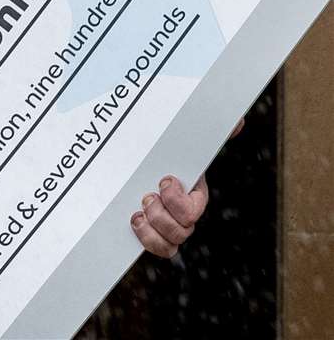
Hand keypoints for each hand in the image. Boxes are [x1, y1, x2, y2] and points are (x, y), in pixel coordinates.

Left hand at [130, 116, 243, 257]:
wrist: (146, 160)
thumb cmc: (168, 149)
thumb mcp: (183, 138)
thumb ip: (209, 130)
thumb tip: (238, 123)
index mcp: (194, 195)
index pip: (192, 210)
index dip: (178, 202)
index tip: (164, 180)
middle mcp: (183, 215)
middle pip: (182, 232)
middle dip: (162, 217)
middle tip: (147, 196)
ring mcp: (167, 225)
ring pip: (169, 246)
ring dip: (152, 231)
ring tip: (138, 211)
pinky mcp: (150, 230)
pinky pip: (155, 247)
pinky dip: (144, 240)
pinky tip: (133, 220)